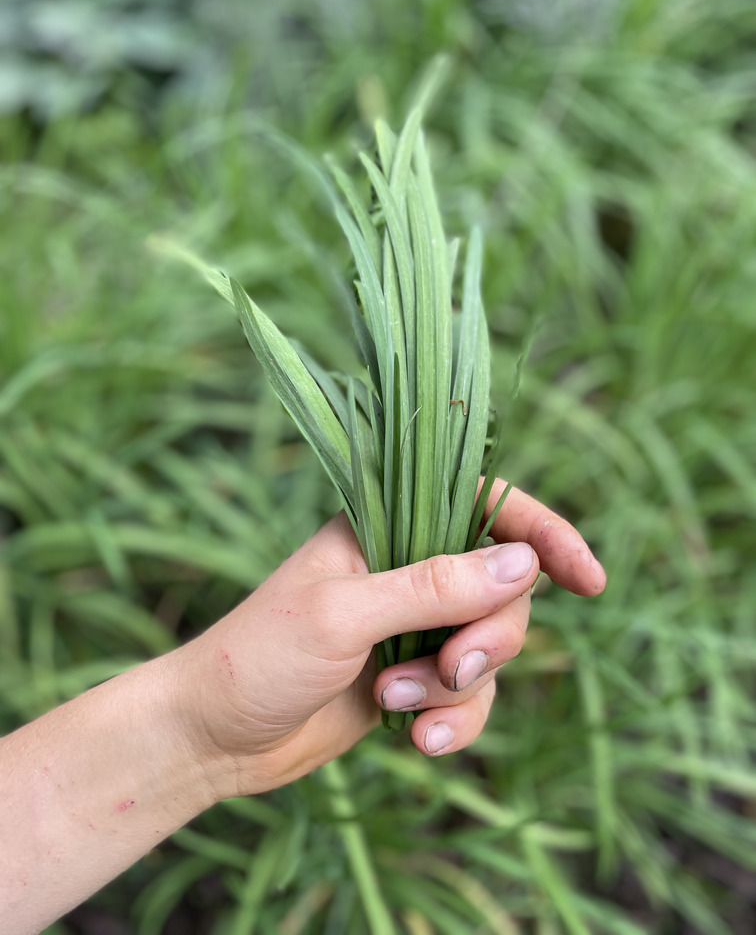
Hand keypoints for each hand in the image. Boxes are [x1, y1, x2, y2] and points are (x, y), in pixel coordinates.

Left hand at [181, 481, 605, 798]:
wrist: (213, 737)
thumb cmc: (258, 657)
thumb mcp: (344, 615)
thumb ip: (433, 587)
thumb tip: (524, 563)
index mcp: (386, 525)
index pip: (486, 504)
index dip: (544, 532)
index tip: (589, 578)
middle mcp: (408, 569)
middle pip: (503, 588)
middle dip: (491, 638)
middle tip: (452, 670)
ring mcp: (414, 627)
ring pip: (492, 649)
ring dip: (460, 689)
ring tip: (399, 707)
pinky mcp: (413, 680)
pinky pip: (469, 699)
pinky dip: (454, 724)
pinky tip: (415, 745)